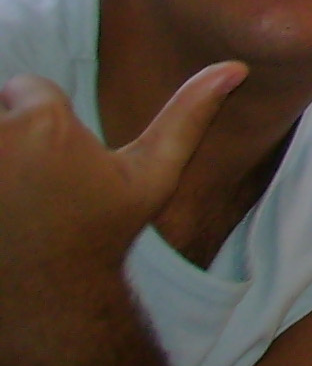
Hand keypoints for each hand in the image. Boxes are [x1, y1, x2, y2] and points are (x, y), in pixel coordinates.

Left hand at [0, 64, 244, 291]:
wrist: (49, 298)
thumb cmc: (101, 233)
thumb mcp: (151, 174)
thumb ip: (188, 115)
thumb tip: (235, 66)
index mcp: (43, 125)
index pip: (24, 87)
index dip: (43, 122)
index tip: (55, 164)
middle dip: (9, 137)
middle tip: (27, 183)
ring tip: (13, 195)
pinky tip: (5, 207)